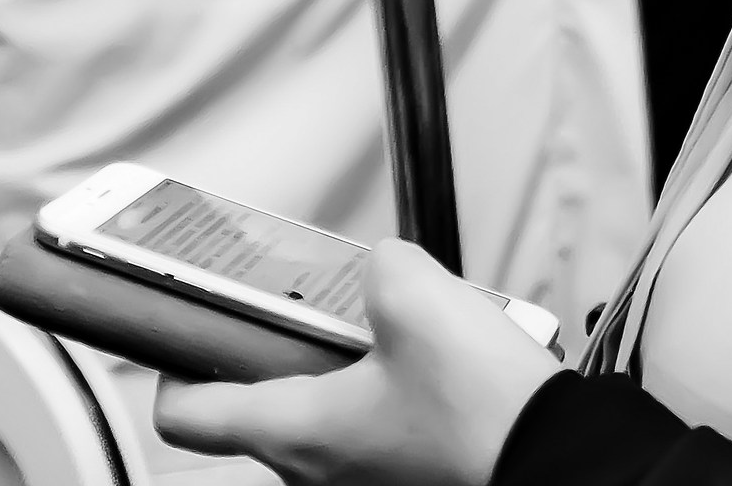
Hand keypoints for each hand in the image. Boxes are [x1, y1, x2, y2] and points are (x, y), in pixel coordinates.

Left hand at [155, 241, 561, 485]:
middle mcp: (318, 473)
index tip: (187, 334)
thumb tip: (383, 268)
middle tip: (330, 311)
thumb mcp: (422, 300)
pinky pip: (380, 433)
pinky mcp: (409, 481)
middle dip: (295, 350)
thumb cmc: (485, 411)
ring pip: (330, 418)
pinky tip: (444, 367)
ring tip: (406, 332)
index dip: (174, 366)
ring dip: (355, 372)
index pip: (187, 415)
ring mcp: (364, 484)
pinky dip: (398, 395)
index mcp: (297, 433)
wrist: (556, 460)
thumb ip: (382, 267)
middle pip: (265, 408)